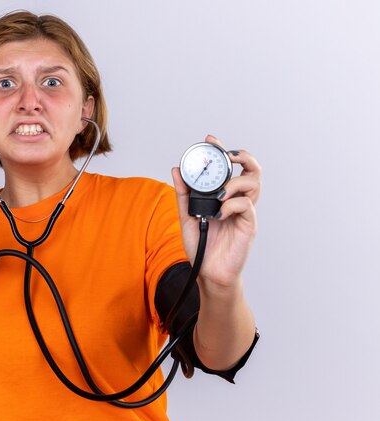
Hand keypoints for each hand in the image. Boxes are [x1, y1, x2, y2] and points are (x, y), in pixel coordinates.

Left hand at [171, 135, 260, 288]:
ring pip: (254, 184)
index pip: (231, 167)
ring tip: (220, 194)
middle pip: (252, 170)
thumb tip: (176, 170)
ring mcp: (245, 212)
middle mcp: (238, 201)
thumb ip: (183, 194)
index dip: (223, 150)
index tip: (210, 139)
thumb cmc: (201, 246)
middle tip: (229, 155)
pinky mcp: (249, 225)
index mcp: (225, 196)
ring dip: (236, 182)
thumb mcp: (186, 216)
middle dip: (243, 157)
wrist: (208, 272)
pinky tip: (220, 212)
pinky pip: (247, 205)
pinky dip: (232, 204)